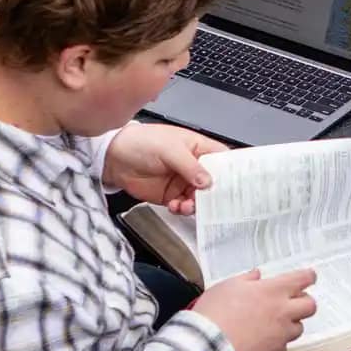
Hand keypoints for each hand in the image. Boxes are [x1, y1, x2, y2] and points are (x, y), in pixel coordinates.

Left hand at [104, 123, 225, 215]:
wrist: (113, 157)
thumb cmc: (141, 142)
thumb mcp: (170, 150)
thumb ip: (190, 166)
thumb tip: (208, 181)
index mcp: (199, 148)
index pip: (223, 160)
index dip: (232, 172)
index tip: (236, 185)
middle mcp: (194, 166)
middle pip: (214, 183)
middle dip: (214, 194)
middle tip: (213, 202)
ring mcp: (182, 181)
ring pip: (200, 198)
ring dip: (197, 204)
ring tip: (187, 204)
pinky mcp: (170, 194)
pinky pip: (183, 205)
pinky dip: (182, 209)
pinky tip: (175, 205)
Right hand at [190, 267, 318, 350]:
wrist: (207, 347)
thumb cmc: (214, 315)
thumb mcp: (227, 287)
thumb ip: (246, 279)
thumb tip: (256, 275)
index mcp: (273, 291)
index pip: (303, 279)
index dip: (308, 276)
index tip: (308, 277)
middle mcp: (283, 312)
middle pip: (310, 305)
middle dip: (305, 303)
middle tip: (294, 303)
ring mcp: (281, 335)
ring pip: (298, 328)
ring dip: (290, 325)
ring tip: (272, 325)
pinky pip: (282, 348)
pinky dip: (275, 345)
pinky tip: (261, 342)